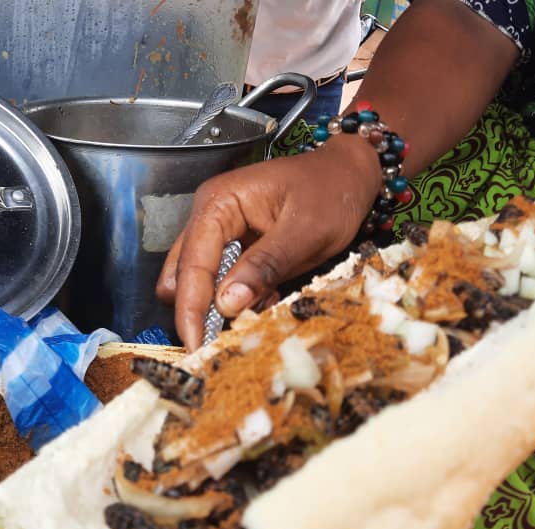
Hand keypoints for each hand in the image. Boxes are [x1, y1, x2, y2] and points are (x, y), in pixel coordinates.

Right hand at [157, 135, 380, 349]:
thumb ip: (265, 266)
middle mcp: (210, 216)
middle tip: (215, 347)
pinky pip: (222, 281)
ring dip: (214, 308)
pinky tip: (262, 305)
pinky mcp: (234, 246)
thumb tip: (227, 304)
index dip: (191, 309)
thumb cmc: (331, 193)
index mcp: (219, 204)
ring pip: (197, 280)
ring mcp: (220, 231)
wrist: (351, 174)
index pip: (193, 263)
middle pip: (184, 274)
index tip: (194, 348)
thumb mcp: (305, 232)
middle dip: (196, 311)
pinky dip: (235, 299)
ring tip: (239, 331)